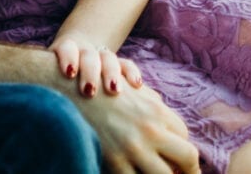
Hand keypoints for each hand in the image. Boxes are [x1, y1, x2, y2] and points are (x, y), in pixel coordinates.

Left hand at [50, 35, 142, 96]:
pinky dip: (132, 73)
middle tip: (89, 90)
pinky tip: (136, 86)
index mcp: (65, 49)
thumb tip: (36, 106)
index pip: (66, 48)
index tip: (69, 72)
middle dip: (90, 71)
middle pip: (89, 55)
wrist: (76, 53)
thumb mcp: (49, 75)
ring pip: (109, 58)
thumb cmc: (57, 74)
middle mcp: (84, 50)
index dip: (68, 57)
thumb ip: (47, 83)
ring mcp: (102, 55)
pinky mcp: (118, 64)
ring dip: (111, 73)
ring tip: (114, 91)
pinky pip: (128, 65)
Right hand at [70, 82, 199, 173]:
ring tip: (154, 173)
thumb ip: (152, 103)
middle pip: (188, 157)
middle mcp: (150, 129)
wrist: (61, 86)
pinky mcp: (114, 161)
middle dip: (189, 169)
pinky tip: (134, 173)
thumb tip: (169, 126)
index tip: (179, 160)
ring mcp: (132, 147)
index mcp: (156, 109)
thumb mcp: (128, 88)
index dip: (183, 149)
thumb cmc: (96, 86)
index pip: (184, 135)